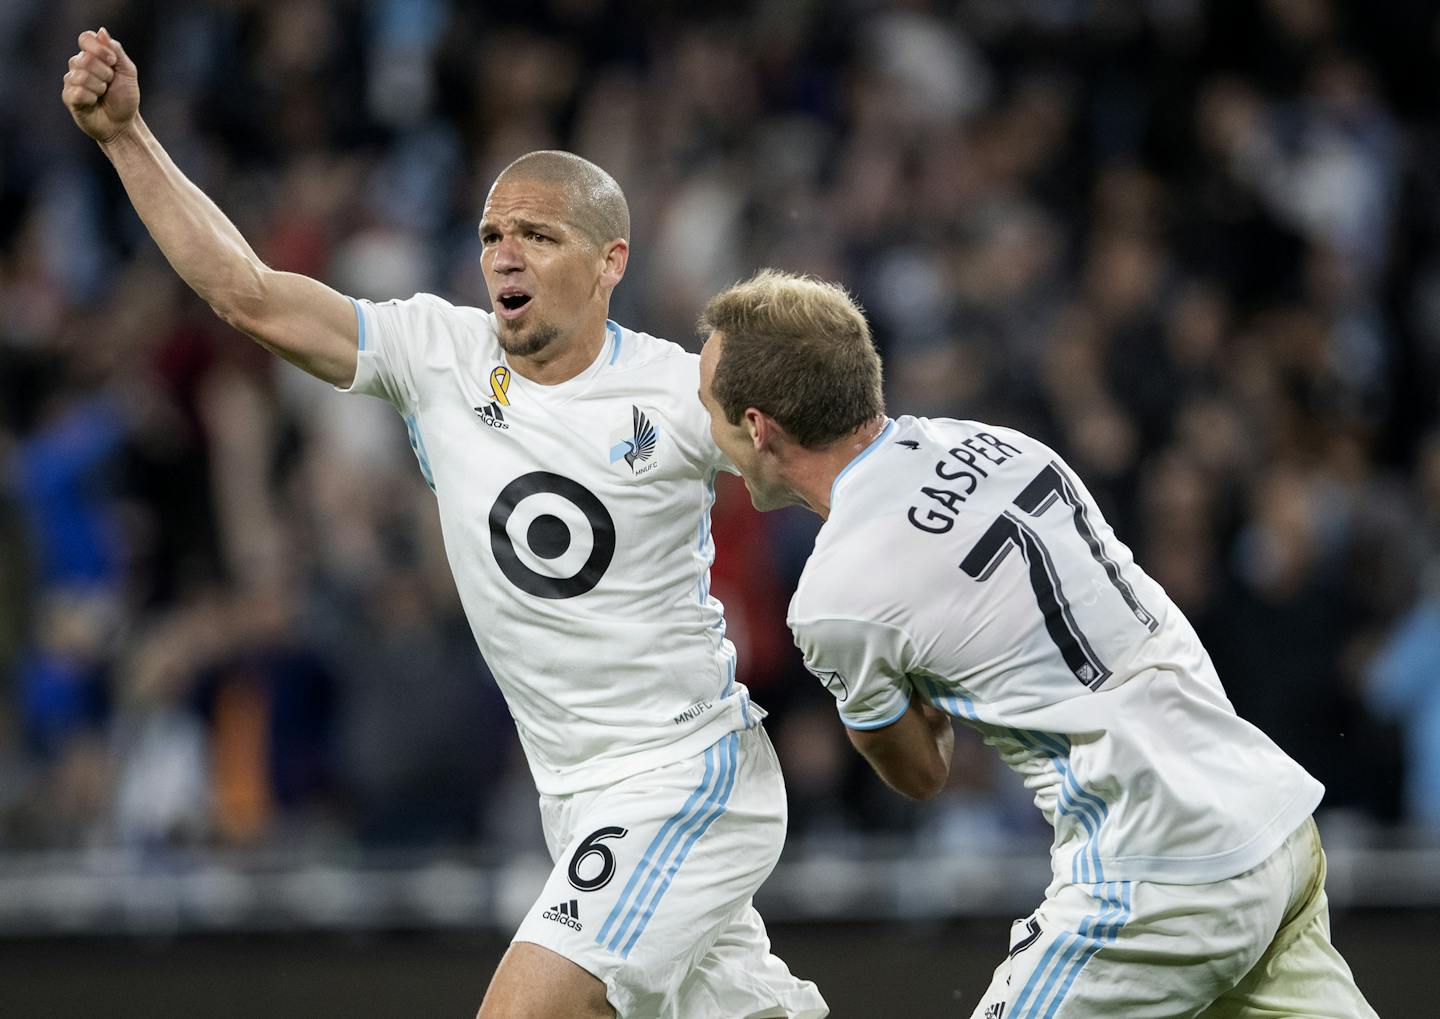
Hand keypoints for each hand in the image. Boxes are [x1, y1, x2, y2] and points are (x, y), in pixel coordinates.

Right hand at [61, 27, 138, 143]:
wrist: (123, 124)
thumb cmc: (124, 97)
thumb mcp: (127, 72)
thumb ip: (116, 51)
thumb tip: (101, 32)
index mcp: (92, 55)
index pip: (85, 38)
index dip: (99, 49)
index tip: (112, 62)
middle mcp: (78, 65)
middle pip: (85, 59)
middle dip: (105, 74)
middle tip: (110, 84)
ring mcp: (71, 80)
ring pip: (81, 76)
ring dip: (99, 88)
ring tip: (103, 95)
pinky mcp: (68, 97)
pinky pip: (77, 91)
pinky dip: (91, 98)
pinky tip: (94, 102)